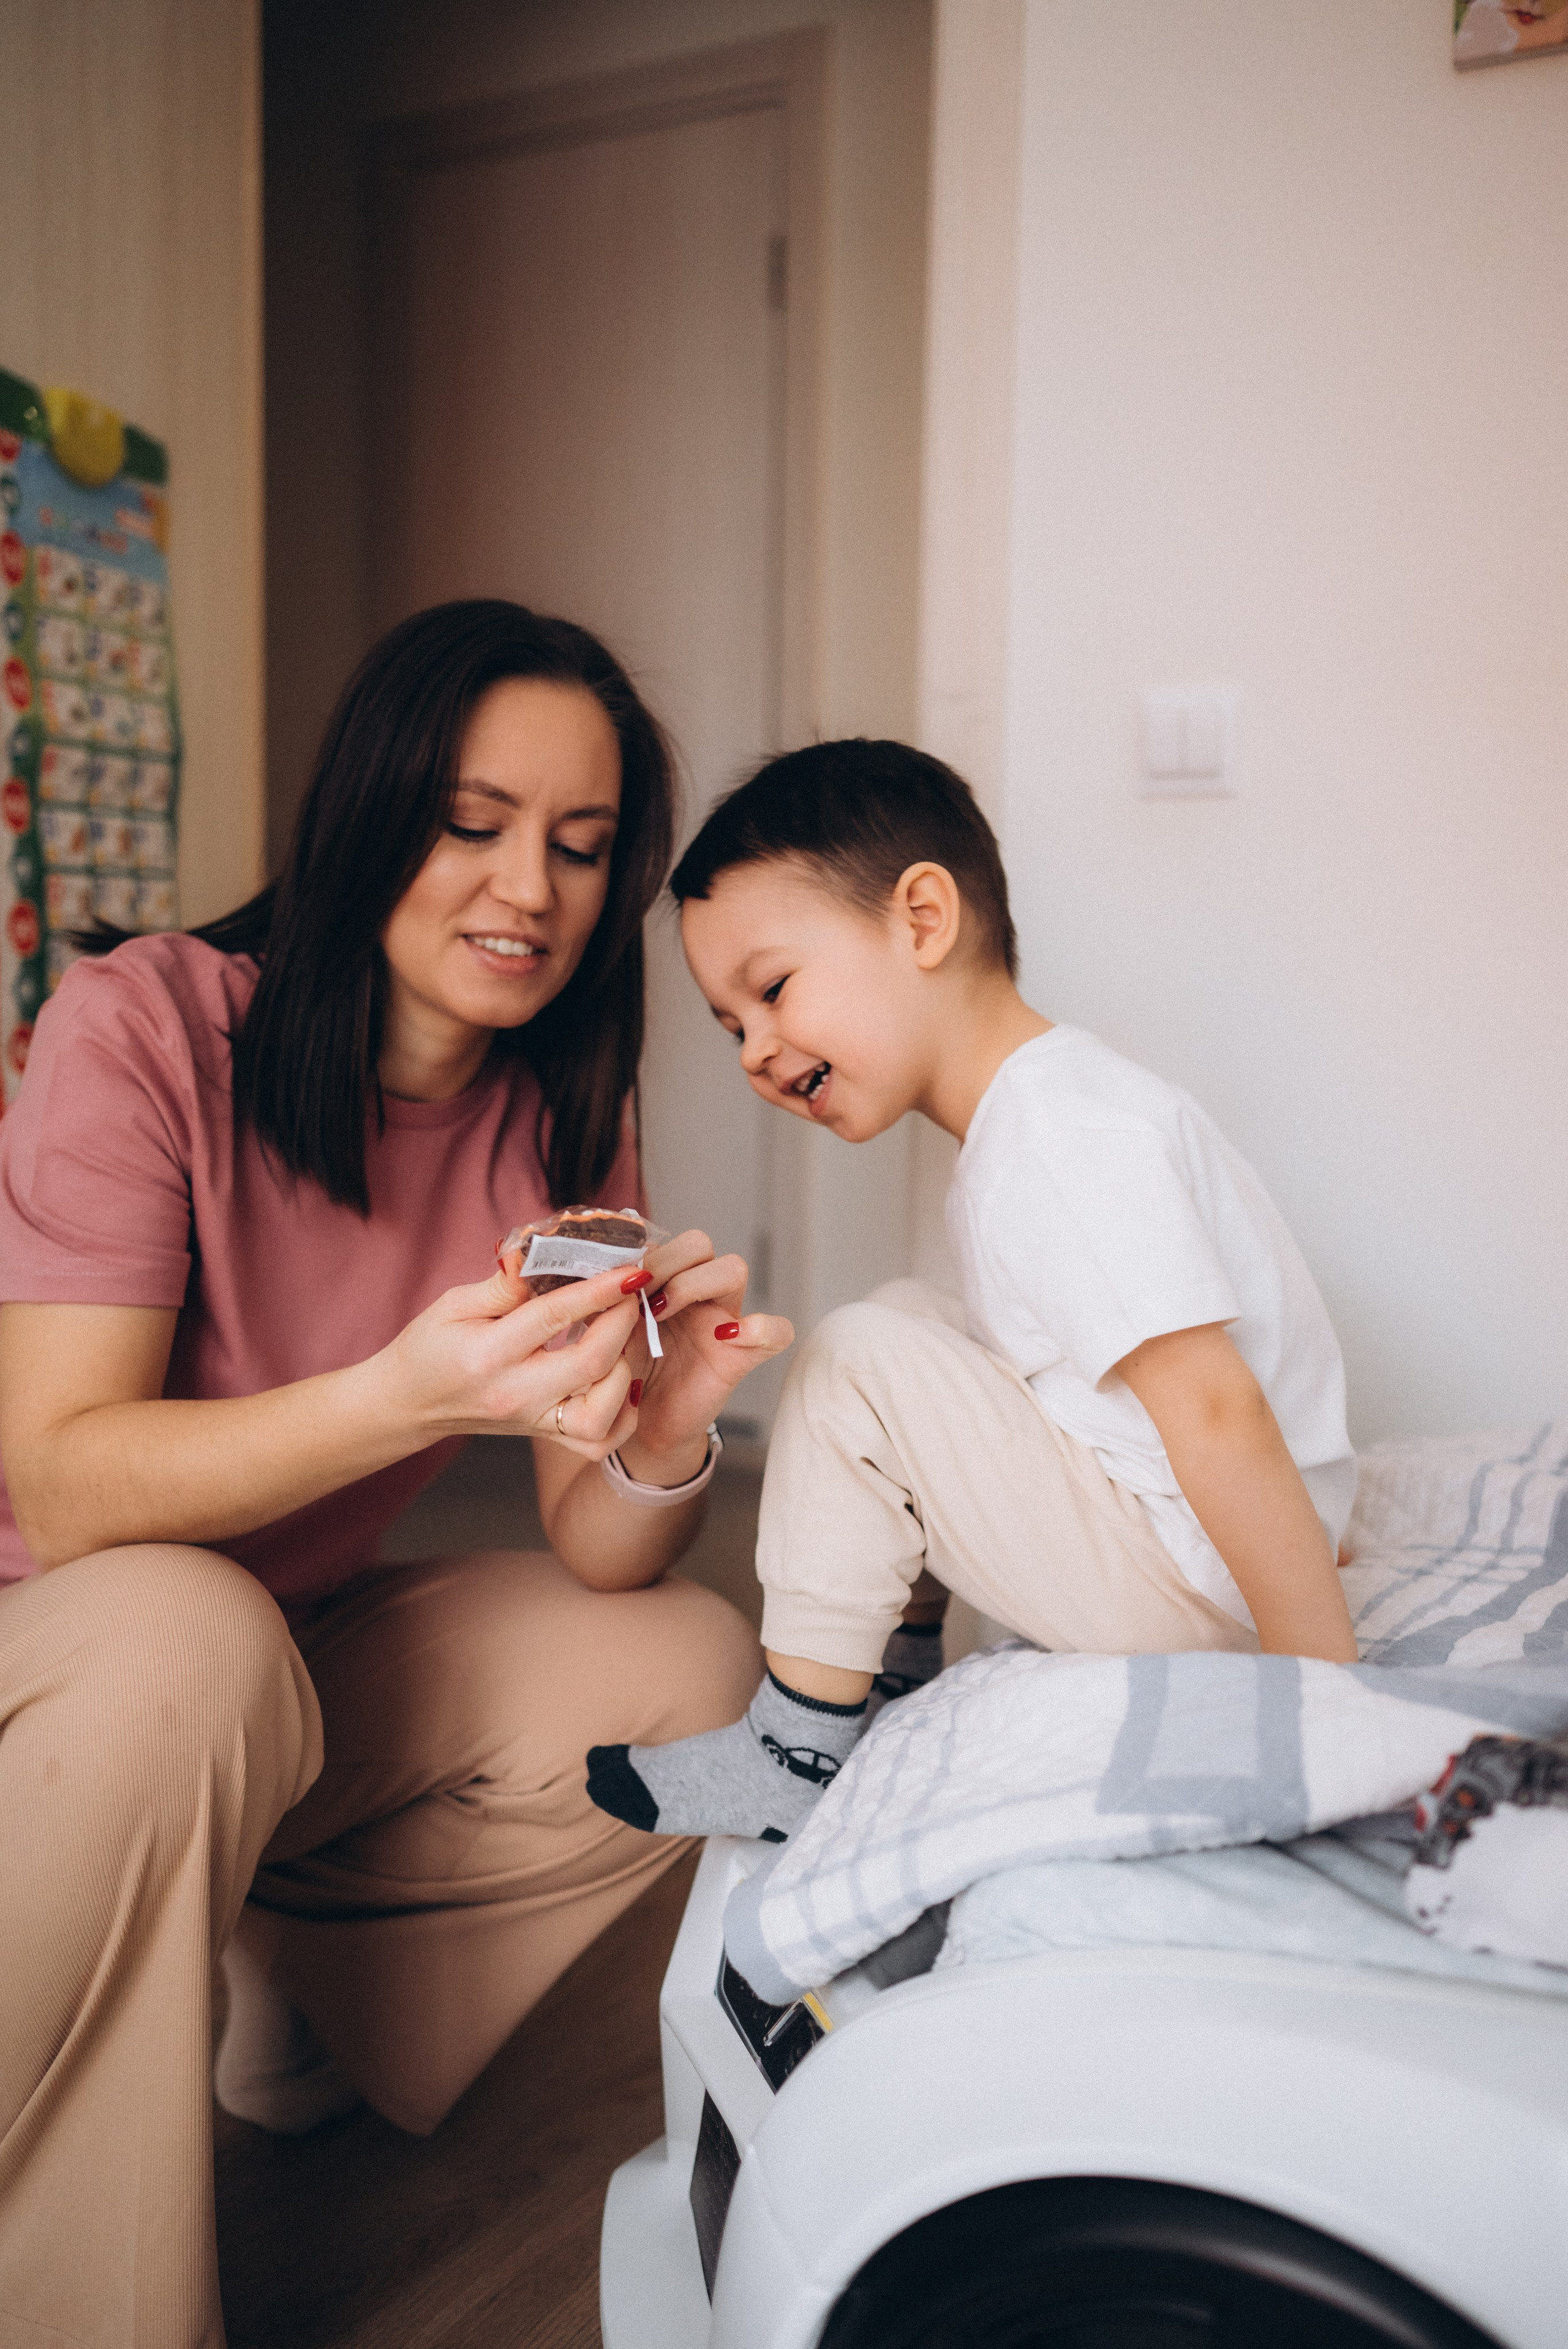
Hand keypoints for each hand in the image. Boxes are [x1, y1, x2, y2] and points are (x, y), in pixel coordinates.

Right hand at [377, 1258, 650, 1460]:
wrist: (407, 1404)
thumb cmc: (427, 1348)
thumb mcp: (454, 1304)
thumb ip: (504, 1283)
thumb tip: (542, 1249)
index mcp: (487, 1354)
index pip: (554, 1317)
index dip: (598, 1290)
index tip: (630, 1268)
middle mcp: (515, 1395)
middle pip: (590, 1364)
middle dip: (623, 1322)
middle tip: (632, 1291)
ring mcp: (532, 1421)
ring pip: (601, 1415)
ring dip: (626, 1370)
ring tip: (623, 1335)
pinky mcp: (543, 1435)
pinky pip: (598, 1441)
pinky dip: (622, 1414)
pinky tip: (622, 1380)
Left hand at [618, 1228, 793, 1478]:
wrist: (640, 1426)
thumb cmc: (624, 1374)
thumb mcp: (605, 1331)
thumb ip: (607, 1300)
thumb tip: (603, 1270)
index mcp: (664, 1281)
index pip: (661, 1239)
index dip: (641, 1253)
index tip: (616, 1283)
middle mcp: (698, 1294)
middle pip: (699, 1243)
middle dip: (665, 1261)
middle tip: (637, 1297)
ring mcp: (723, 1320)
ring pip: (733, 1268)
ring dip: (694, 1283)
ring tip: (660, 1314)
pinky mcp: (743, 1355)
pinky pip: (776, 1331)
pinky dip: (760, 1328)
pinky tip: (725, 1338)